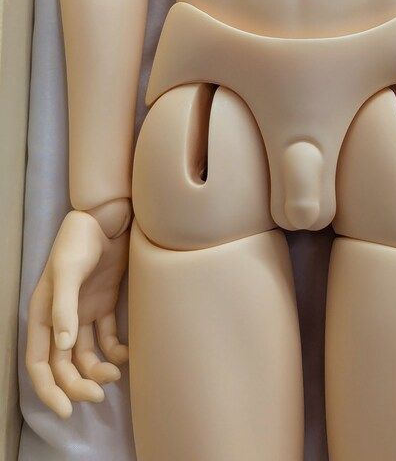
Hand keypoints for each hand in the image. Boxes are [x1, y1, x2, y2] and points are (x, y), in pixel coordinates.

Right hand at [26, 210, 128, 417]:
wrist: (106, 217)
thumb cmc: (80, 240)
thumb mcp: (68, 271)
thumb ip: (64, 307)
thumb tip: (64, 345)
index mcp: (42, 314)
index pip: (38, 362)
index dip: (49, 389)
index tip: (67, 409)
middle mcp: (60, 319)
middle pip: (63, 365)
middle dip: (77, 385)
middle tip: (99, 396)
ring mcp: (82, 313)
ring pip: (85, 356)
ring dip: (97, 371)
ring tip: (115, 374)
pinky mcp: (102, 305)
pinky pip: (106, 338)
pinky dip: (114, 351)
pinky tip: (125, 354)